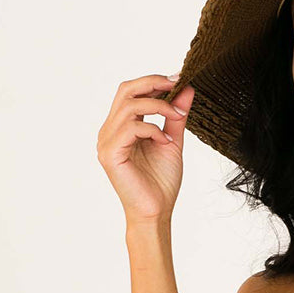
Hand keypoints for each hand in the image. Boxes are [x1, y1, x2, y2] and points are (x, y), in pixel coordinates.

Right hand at [96, 74, 194, 223]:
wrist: (156, 212)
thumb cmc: (161, 183)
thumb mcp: (172, 141)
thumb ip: (176, 116)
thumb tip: (187, 88)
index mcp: (121, 126)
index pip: (131, 92)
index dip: (153, 81)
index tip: (178, 80)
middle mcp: (109, 130)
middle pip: (125, 90)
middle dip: (152, 83)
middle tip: (176, 84)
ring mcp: (107, 141)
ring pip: (129, 106)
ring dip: (158, 107)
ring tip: (177, 117)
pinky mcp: (110, 154)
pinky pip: (131, 128)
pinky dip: (152, 130)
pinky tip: (165, 142)